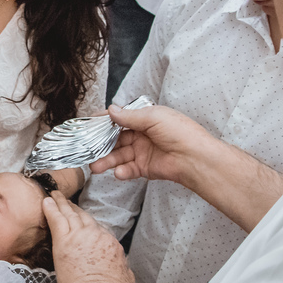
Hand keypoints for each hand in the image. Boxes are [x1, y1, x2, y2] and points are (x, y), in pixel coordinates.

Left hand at [42, 192, 133, 282]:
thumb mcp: (125, 276)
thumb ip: (120, 267)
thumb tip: (120, 268)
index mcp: (110, 244)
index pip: (98, 230)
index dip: (89, 226)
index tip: (84, 224)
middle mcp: (96, 235)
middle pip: (84, 217)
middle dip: (75, 209)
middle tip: (68, 202)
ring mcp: (80, 235)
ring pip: (70, 214)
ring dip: (62, 203)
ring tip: (55, 196)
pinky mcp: (64, 240)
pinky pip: (56, 219)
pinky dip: (51, 208)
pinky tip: (46, 201)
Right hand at [90, 104, 218, 186]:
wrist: (195, 158)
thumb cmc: (180, 132)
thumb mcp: (153, 117)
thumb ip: (129, 116)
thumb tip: (111, 110)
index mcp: (145, 119)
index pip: (120, 118)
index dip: (104, 121)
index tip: (89, 124)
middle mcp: (142, 135)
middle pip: (116, 139)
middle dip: (101, 144)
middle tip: (87, 149)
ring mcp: (142, 152)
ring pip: (119, 155)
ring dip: (106, 160)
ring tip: (95, 167)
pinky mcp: (145, 168)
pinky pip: (128, 169)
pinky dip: (121, 171)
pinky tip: (118, 172)